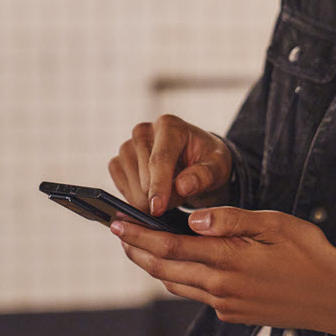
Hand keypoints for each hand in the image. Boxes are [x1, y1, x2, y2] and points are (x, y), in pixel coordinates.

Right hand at [108, 114, 232, 215]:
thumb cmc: (208, 160)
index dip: (158, 186)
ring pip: (131, 187)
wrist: (196, 159)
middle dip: (163, 196)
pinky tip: (154, 192)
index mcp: (169, 126)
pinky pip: (121, 189)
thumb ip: (204, 175)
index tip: (157, 209)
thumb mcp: (218, 166)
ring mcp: (127, 147)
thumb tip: (182, 186)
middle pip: (144, 177)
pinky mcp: (117, 162)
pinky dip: (138, 198)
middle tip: (182, 193)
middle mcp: (143, 131)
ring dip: (152, 199)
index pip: (159, 160)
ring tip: (171, 189)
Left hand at [111, 208, 335, 333]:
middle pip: (164, 269)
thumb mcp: (276, 224)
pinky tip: (182, 264)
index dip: (139, 235)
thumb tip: (192, 218)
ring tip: (142, 247)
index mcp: (229, 259)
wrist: (334, 298)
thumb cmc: (309, 253)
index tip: (117, 223)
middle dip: (137, 250)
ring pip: (176, 284)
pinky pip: (197, 294)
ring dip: (154, 266)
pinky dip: (181, 278)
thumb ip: (232, 220)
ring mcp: (225, 304)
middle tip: (119, 233)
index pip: (170, 247)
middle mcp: (220, 286)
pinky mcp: (232, 314)